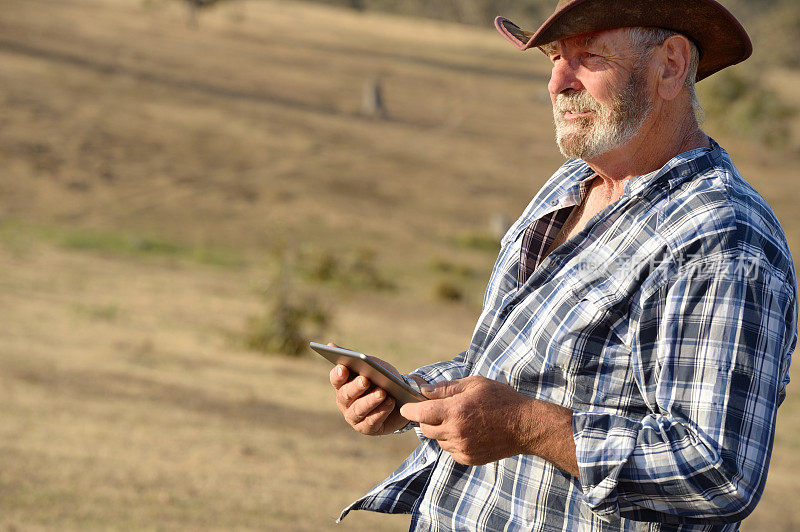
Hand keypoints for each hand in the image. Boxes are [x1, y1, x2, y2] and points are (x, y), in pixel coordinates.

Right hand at [328, 343, 409, 434]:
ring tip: (383, 392)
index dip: (338, 374)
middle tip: (366, 379)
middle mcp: (345, 402)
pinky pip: (372, 421)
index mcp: (343, 384)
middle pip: (346, 395)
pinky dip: (381, 411)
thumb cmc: (383, 378)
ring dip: (370, 400)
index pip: (336, 379)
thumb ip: (354, 357)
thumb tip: (330, 345)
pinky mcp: (367, 428)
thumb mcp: (372, 365)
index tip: (343, 367)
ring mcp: (354, 417)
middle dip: (356, 387)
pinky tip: (390, 402)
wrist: (403, 397)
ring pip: (358, 410)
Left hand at [400, 376, 577, 475]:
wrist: (525, 426)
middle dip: (426, 419)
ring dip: (441, 430)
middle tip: (437, 410)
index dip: (410, 410)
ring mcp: (462, 448)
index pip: (421, 413)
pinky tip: (468, 431)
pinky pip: (450, 450)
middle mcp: (456, 432)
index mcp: (456, 410)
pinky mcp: (468, 458)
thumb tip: (424, 391)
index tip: (405, 408)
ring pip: (438, 440)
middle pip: (426, 428)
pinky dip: (453, 441)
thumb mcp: (474, 384)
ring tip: (460, 419)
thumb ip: (447, 388)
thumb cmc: (501, 399)